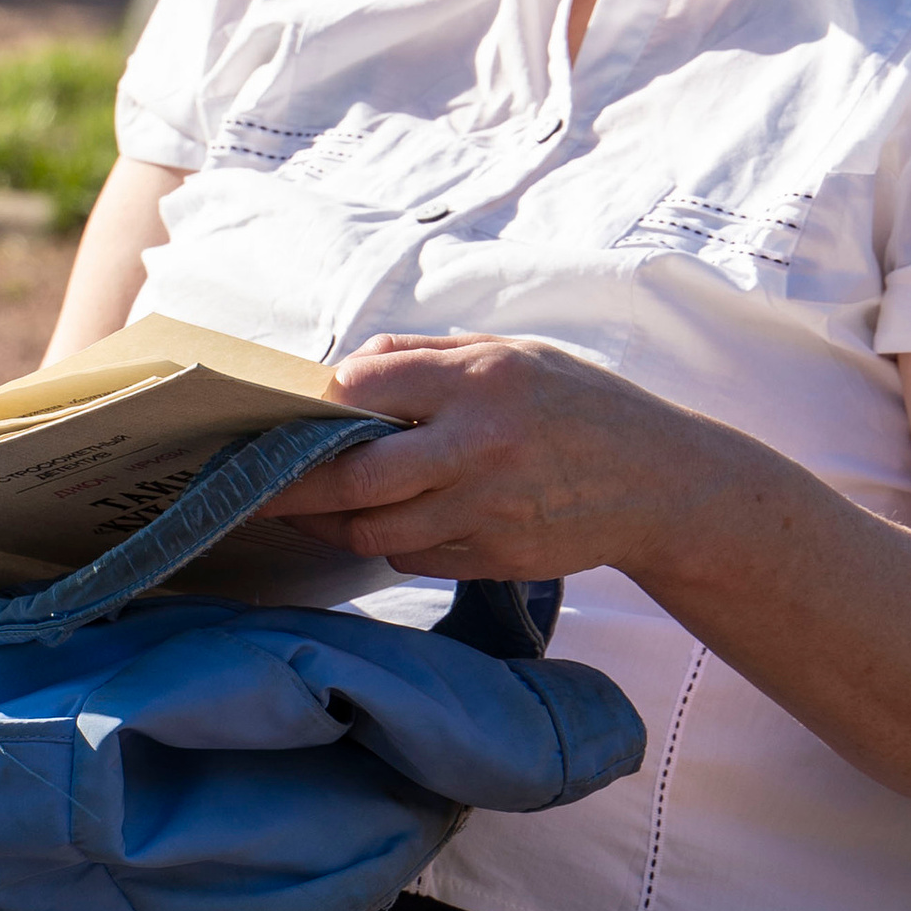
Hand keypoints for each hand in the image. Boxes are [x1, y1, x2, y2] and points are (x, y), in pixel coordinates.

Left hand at [264, 334, 689, 580]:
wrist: (661, 483)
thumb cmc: (580, 407)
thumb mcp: (515, 353)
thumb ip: (429, 356)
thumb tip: (347, 369)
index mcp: (481, 380)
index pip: (365, 388)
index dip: (319, 405)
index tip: (287, 414)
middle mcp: (479, 445)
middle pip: (355, 476)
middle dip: (290, 485)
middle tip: (249, 487)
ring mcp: (487, 509)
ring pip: (375, 530)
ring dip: (331, 523)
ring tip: (302, 511)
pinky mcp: (494, 557)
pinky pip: (413, 557)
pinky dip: (386, 543)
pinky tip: (376, 525)